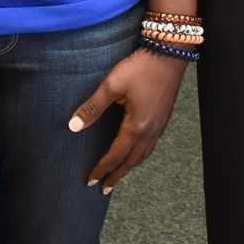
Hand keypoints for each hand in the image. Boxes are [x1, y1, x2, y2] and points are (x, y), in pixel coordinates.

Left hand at [68, 48, 188, 192]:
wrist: (170, 54)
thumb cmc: (140, 68)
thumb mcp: (112, 86)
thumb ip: (93, 107)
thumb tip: (74, 126)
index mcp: (137, 126)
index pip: (116, 155)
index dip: (102, 168)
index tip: (91, 181)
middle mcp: (151, 131)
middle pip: (131, 161)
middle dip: (117, 175)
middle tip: (104, 188)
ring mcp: (160, 126)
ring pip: (143, 154)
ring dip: (129, 166)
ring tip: (118, 174)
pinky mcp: (164, 118)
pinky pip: (151, 145)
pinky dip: (140, 154)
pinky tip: (135, 150)